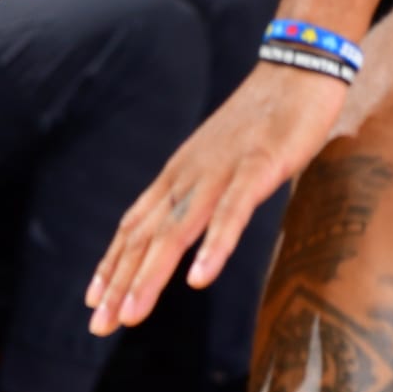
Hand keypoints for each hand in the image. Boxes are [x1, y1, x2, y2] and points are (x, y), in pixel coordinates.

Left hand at [86, 62, 346, 333]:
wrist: (297, 66)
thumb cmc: (263, 119)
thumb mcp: (220, 160)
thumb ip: (201, 192)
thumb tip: (184, 226)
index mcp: (180, 173)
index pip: (136, 224)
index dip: (113, 263)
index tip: (95, 302)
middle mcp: (190, 173)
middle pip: (146, 234)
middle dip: (120, 282)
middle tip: (100, 325)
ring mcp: (222, 169)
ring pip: (178, 228)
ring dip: (151, 274)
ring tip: (131, 314)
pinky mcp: (258, 166)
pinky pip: (232, 212)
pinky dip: (213, 246)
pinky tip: (200, 278)